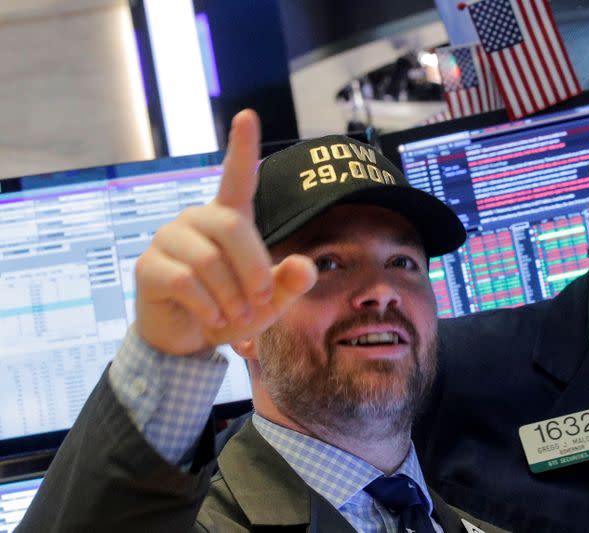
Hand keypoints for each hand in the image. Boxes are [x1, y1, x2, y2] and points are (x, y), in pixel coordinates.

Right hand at [133, 110, 316, 354]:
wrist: (189, 340)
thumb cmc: (233, 311)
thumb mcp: (270, 302)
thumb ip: (290, 284)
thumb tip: (304, 265)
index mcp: (228, 218)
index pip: (236, 177)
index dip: (242, 147)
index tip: (248, 116)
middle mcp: (196, 219)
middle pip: (233, 227)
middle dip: (254, 268)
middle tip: (261, 300)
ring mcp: (168, 239)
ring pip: (208, 260)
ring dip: (230, 295)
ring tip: (235, 314)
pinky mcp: (148, 266)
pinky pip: (183, 281)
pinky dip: (207, 305)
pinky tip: (212, 318)